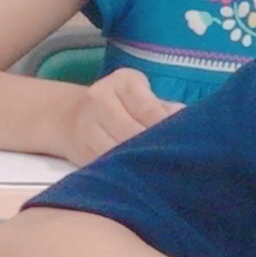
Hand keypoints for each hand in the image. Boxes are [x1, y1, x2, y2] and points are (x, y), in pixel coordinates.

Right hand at [54, 69, 179, 164]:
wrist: (71, 115)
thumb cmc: (122, 103)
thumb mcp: (142, 94)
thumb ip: (162, 107)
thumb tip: (184, 118)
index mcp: (121, 83)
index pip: (147, 108)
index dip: (164, 126)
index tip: (181, 139)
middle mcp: (99, 101)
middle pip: (130, 132)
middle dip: (152, 146)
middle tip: (172, 157)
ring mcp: (85, 126)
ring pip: (115, 151)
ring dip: (136, 161)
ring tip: (157, 168)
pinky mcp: (80, 150)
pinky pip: (103, 164)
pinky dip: (121, 170)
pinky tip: (136, 174)